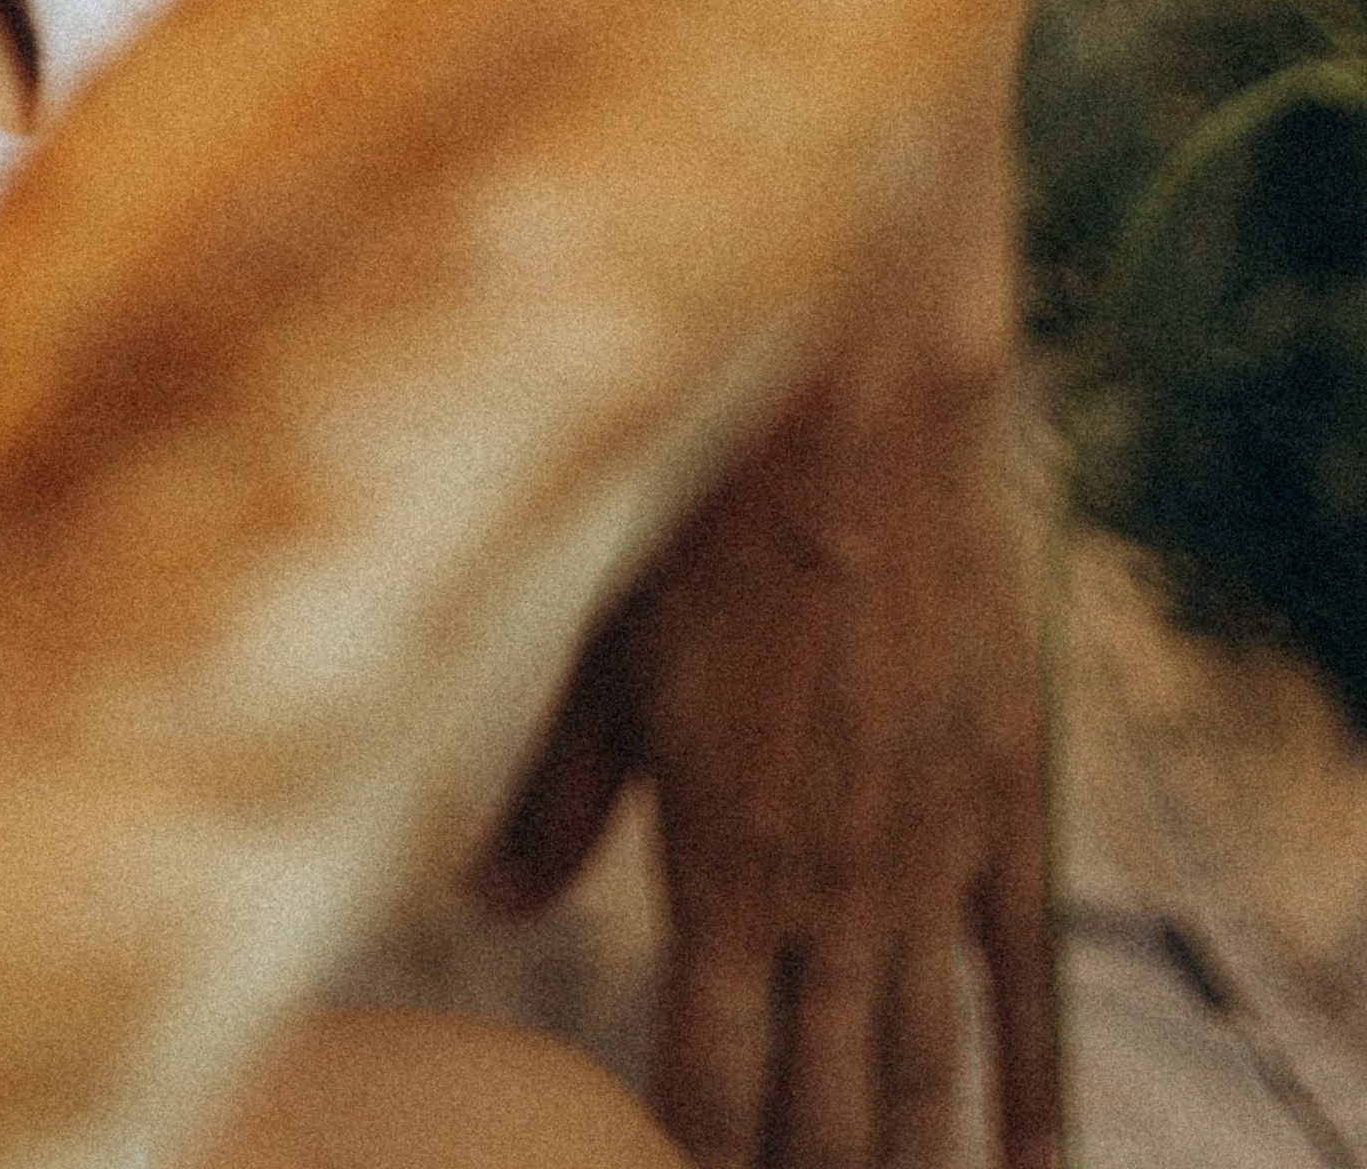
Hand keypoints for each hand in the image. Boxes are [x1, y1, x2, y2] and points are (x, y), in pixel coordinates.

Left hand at [481, 253, 1058, 1168]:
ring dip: (909, 1160)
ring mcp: (931, 852)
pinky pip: (1026, 975)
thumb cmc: (699, 520)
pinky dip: (1032, 1083)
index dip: (691, 1157)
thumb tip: (480, 907)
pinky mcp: (1008, 797)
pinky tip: (1030, 1162)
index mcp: (720, 867)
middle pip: (823, 1107)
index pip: (706, 1083)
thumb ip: (555, 800)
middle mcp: (831, 886)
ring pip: (925, 1067)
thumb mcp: (604, 662)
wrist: (848, 416)